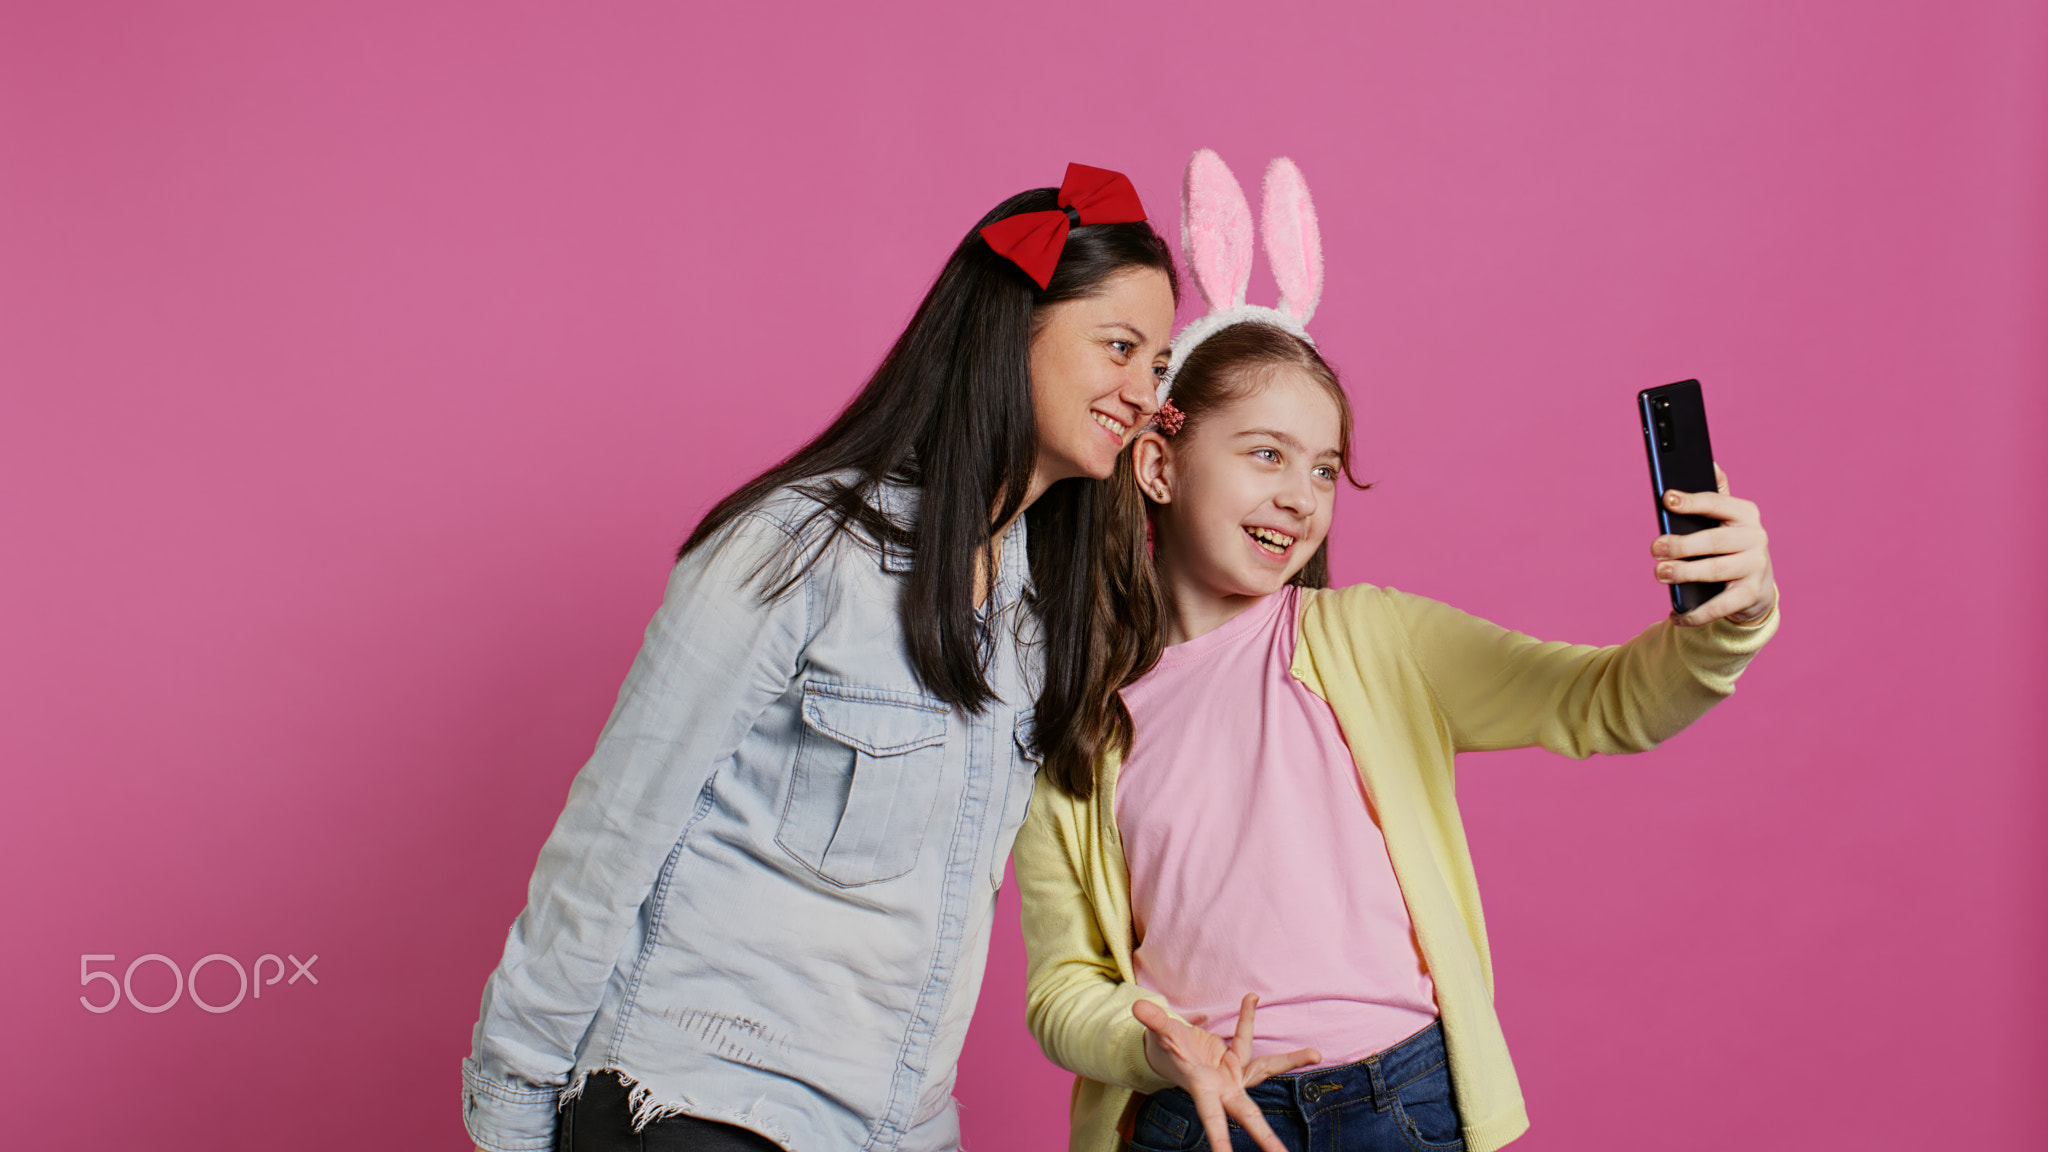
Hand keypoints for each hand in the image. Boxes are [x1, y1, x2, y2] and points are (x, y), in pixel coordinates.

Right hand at [1132, 994, 1320, 1151]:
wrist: (1167, 1050)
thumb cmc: (1164, 1048)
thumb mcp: (1160, 1034)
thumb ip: (1154, 1022)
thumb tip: (1139, 1006)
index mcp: (1202, 1088)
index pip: (1212, 1118)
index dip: (1219, 1139)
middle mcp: (1221, 1087)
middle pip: (1247, 1114)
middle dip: (1265, 1138)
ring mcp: (1232, 1073)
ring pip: (1265, 1068)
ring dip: (1290, 1060)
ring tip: (1315, 1053)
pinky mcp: (1236, 1058)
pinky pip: (1246, 1037)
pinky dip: (1246, 1018)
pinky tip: (1250, 998)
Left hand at [1653, 464, 1776, 626]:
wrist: (1755, 587)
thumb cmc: (1728, 545)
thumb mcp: (1724, 519)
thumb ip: (1715, 495)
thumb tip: (1708, 462)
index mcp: (1745, 513)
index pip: (1717, 503)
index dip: (1692, 501)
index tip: (1667, 499)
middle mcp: (1755, 538)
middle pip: (1713, 541)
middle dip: (1681, 544)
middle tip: (1655, 548)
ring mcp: (1756, 567)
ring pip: (1714, 571)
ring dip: (1684, 573)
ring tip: (1660, 573)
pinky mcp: (1752, 594)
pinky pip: (1720, 606)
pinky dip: (1695, 613)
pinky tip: (1675, 614)